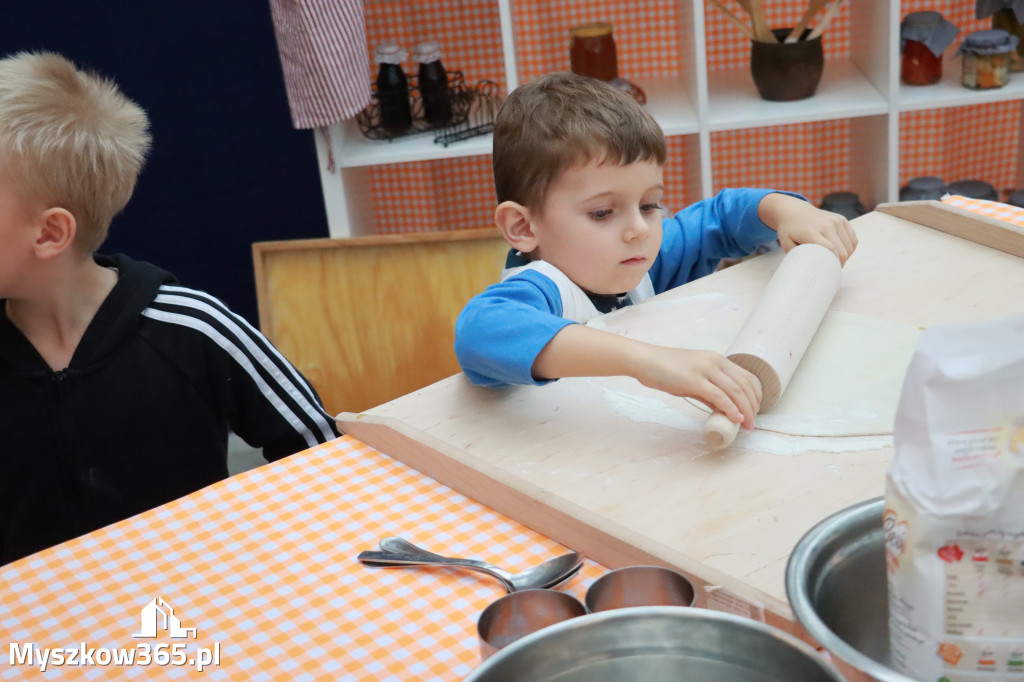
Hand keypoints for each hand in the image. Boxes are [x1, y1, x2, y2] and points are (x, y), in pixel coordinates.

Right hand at [633, 346, 761, 428]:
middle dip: (753, 405)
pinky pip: (718, 396)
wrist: (645, 361)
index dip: (756, 394)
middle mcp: (715, 361)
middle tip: (752, 422)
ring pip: (735, 390)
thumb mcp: (693, 378)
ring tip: (748, 424)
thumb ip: (709, 391)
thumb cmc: (666, 370)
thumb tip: (723, 408)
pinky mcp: (694, 380)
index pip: (746, 376)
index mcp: (717, 359)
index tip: (755, 409)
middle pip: (744, 384)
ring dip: (745, 409)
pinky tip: (736, 418)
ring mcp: (705, 370)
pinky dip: (730, 408)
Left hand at [758, 193, 857, 264]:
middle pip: (842, 250)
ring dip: (846, 256)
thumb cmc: (789, 231)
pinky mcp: (841, 219)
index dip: (834, 263)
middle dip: (841, 263)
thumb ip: (796, 256)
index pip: (830, 250)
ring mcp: (835, 221)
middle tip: (834, 269)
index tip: (831, 272)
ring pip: (850, 245)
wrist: (794, 211)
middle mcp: (826, 225)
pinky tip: (843, 252)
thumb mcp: (786, 244)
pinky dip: (850, 248)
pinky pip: (852, 238)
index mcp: (812, 232)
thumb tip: (807, 270)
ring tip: (838, 261)